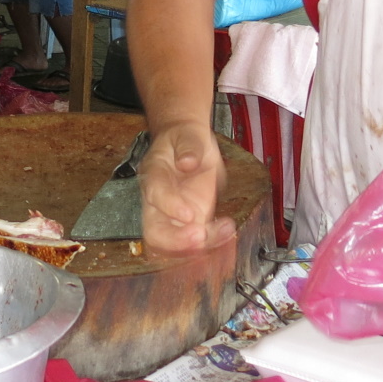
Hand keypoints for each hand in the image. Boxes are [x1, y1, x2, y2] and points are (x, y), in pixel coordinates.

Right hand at [140, 120, 234, 253]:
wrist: (189, 145)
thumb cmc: (184, 139)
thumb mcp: (187, 134)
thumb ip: (188, 147)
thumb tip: (187, 161)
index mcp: (154, 175)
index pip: (155, 195)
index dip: (170, 207)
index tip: (189, 214)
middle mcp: (159, 202)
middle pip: (154, 232)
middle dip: (176, 241)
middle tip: (200, 237)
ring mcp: (174, 216)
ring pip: (174, 244)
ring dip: (197, 246)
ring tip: (223, 232)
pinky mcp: (193, 221)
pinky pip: (197, 240)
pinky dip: (212, 240)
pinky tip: (228, 230)